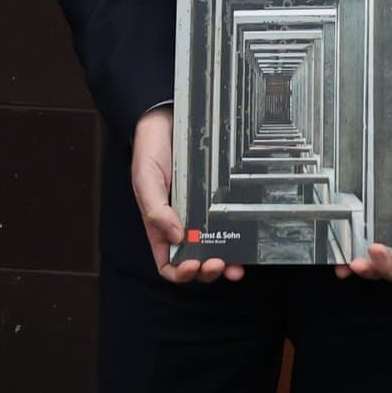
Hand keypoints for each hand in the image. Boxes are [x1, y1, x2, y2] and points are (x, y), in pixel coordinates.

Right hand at [131, 108, 242, 283]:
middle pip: (195, 262)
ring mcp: (202, 215)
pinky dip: (237, 238)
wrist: (167, 120)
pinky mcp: (218, 201)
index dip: (180, 272)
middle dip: (207, 270)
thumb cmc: (150, 152)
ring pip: (215, 249)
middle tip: (217, 263)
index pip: (168, 264)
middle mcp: (182, 226)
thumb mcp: (146, 181)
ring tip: (235, 264)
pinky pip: (229, 224)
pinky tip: (245, 241)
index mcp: (160, 228)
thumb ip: (155, 210)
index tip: (192, 265)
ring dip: (226, 262)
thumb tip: (176, 237)